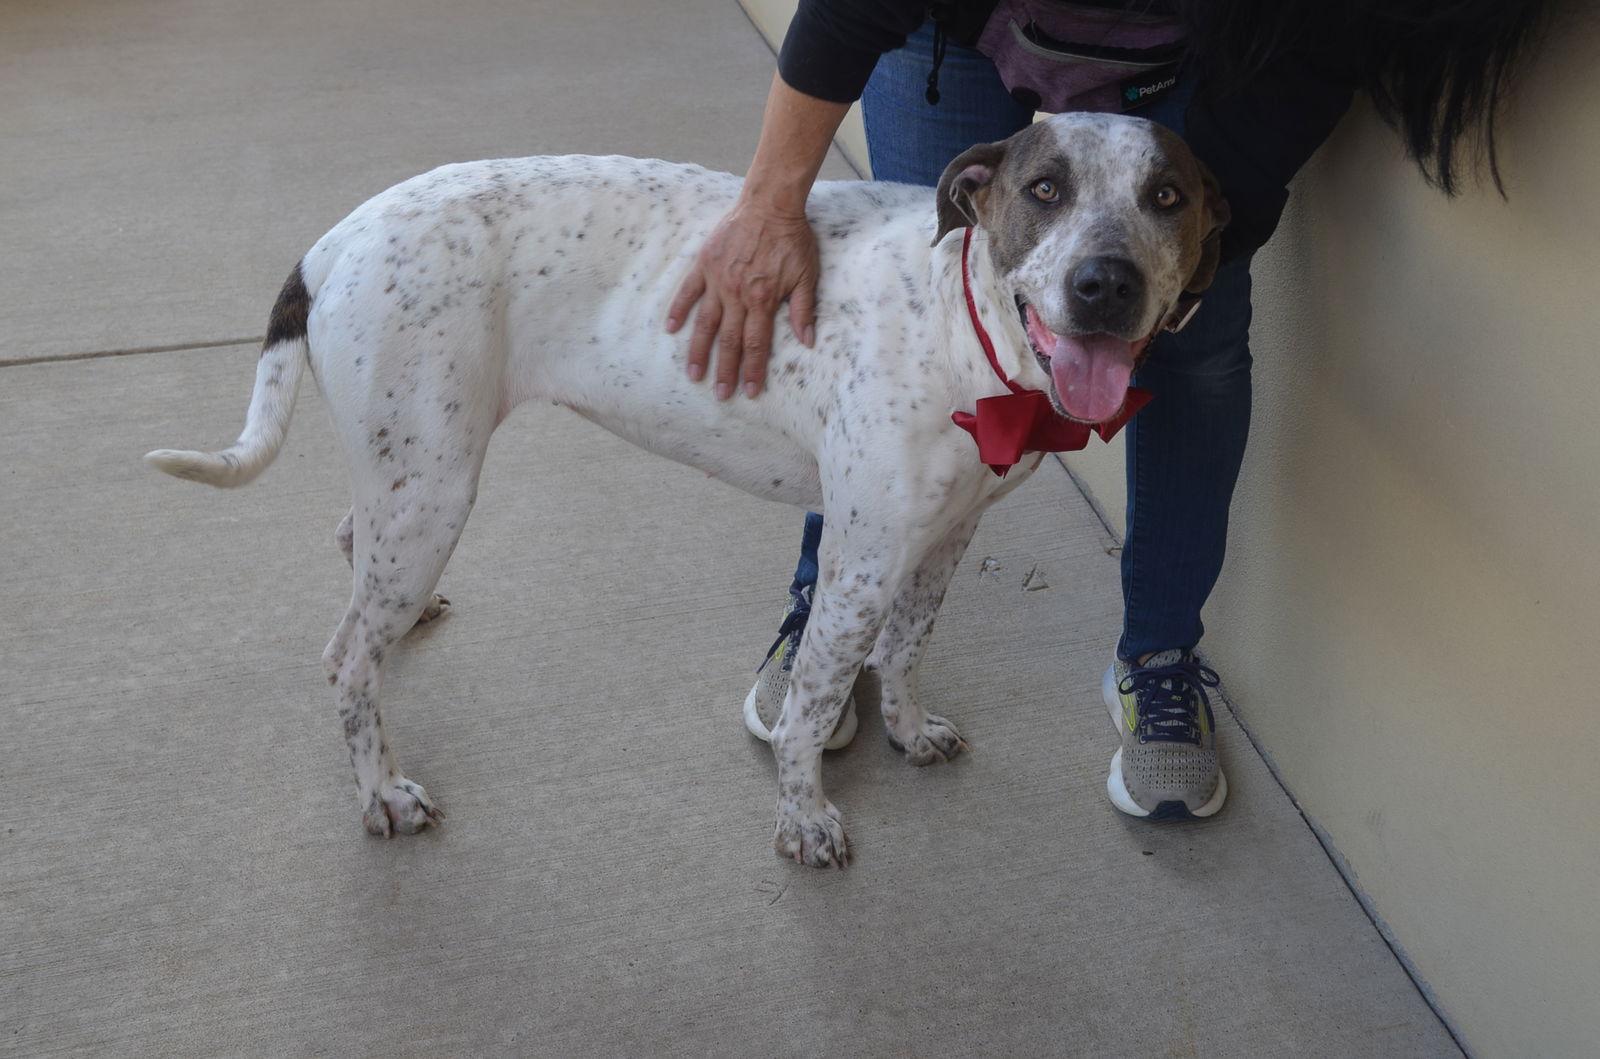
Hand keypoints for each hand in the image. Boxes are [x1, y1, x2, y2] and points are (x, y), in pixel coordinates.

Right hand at [666, 196, 818, 398]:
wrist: (770, 203)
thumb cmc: (792, 239)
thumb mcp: (807, 274)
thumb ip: (804, 309)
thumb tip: (807, 341)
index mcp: (763, 299)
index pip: (756, 344)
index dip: (752, 370)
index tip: (748, 392)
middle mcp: (737, 294)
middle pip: (729, 340)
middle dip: (725, 370)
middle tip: (719, 394)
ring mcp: (717, 280)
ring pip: (705, 323)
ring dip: (699, 350)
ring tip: (693, 373)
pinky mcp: (704, 264)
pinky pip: (688, 292)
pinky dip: (679, 310)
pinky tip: (671, 329)